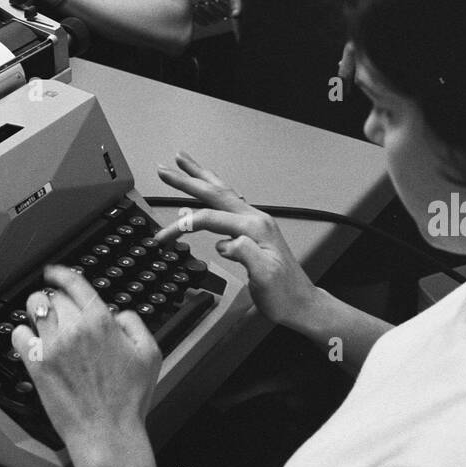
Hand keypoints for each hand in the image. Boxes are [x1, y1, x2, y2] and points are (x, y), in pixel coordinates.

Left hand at [11, 266, 161, 463]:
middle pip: (53, 295)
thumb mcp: (150, 354)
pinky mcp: (37, 365)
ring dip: (37, 310)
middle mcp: (75, 329)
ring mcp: (53, 346)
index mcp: (101, 322)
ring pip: (33, 309)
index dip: (61, 273)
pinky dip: (22, 334)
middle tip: (57, 309)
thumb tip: (118, 316)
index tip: (55, 272)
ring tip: (41, 320)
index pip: (74, 283)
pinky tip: (30, 341)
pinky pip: (19, 335)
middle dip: (54, 298)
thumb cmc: (129, 399)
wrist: (107, 432)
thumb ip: (135, 324)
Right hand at [154, 152, 317, 328]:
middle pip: (215, 192)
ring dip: (201, 177)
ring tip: (184, 162)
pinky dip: (213, 192)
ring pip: (222, 193)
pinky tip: (210, 190)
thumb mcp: (265, 277)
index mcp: (255, 228)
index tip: (163, 236)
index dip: (183, 225)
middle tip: (165, 168)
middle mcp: (256, 219)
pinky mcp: (254, 230)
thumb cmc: (284, 294)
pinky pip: (228, 204)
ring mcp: (256, 223)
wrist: (301, 303)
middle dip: (188, 179)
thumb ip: (245, 253)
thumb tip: (224, 242)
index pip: (210, 219)